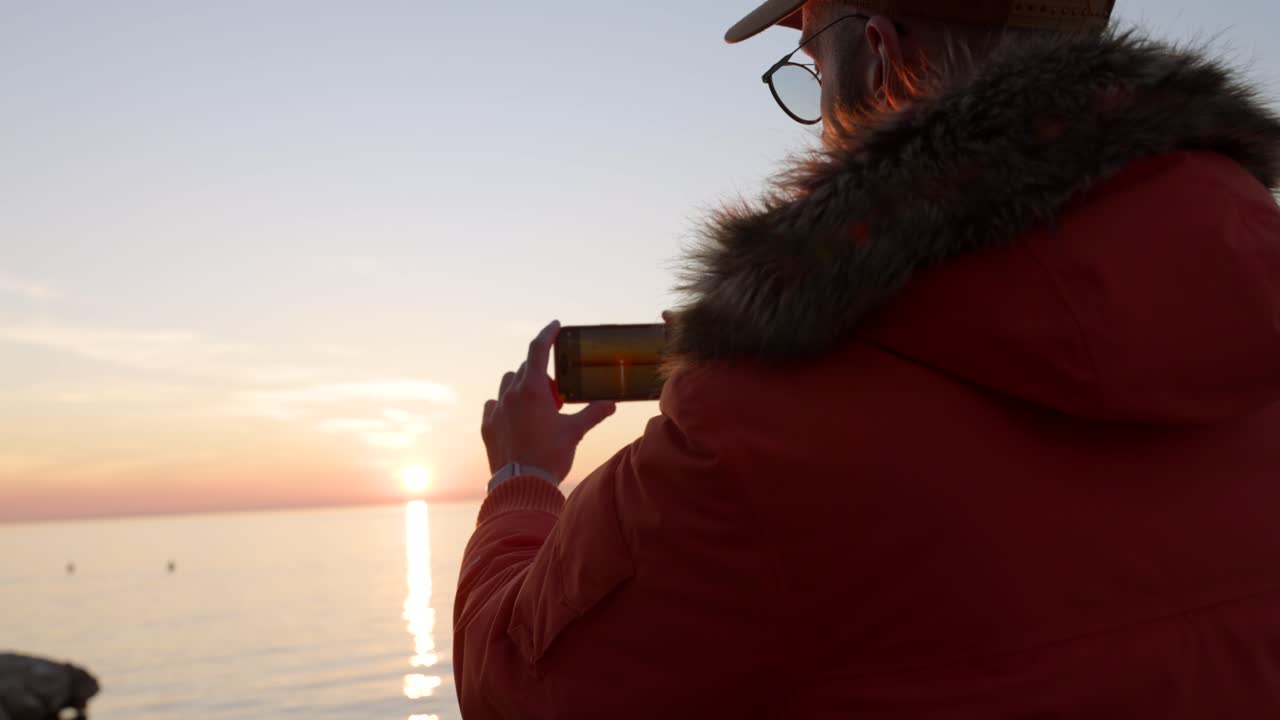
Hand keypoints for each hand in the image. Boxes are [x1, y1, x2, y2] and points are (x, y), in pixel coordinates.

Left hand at [481, 321, 616, 482]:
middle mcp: (511, 394)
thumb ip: (593, 413)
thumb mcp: (575, 432)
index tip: (555, 326)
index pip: (538, 349)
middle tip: (556, 389)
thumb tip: (611, 404)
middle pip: (526, 368)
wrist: (522, 485)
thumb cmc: (551, 456)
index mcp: (533, 390)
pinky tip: (515, 416)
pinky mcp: (487, 425)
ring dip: (522, 385)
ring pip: (508, 383)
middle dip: (542, 371)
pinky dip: (505, 404)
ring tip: (537, 402)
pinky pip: (494, 404)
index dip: (548, 333)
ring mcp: (496, 409)